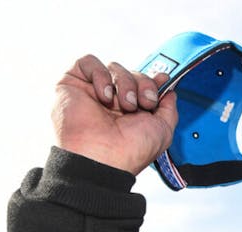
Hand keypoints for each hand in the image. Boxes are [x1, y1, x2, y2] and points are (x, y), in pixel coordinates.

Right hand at [52, 54, 178, 174]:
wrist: (103, 159)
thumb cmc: (131, 151)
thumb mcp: (163, 130)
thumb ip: (169, 108)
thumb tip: (169, 89)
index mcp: (132, 112)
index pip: (143, 83)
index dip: (153, 81)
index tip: (162, 82)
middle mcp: (112, 102)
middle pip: (132, 73)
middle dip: (143, 84)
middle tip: (144, 103)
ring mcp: (92, 93)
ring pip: (114, 67)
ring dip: (125, 83)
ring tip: (125, 105)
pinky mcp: (72, 85)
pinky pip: (88, 62)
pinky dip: (100, 74)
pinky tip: (105, 95)